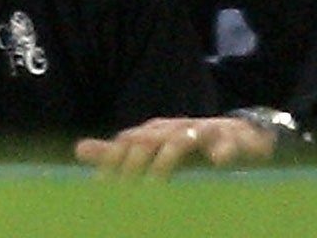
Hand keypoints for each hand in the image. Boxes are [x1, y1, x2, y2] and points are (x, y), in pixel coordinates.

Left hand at [75, 115, 277, 178]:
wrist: (239, 134)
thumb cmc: (189, 146)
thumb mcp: (152, 151)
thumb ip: (118, 153)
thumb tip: (78, 149)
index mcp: (154, 131)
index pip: (126, 141)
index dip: (112, 161)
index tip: (101, 187)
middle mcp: (174, 127)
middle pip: (148, 140)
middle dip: (133, 163)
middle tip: (124, 189)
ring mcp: (202, 130)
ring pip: (180, 141)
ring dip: (166, 161)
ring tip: (155, 184)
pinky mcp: (230, 138)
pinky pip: (226, 143)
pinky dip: (221, 152)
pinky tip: (216, 164)